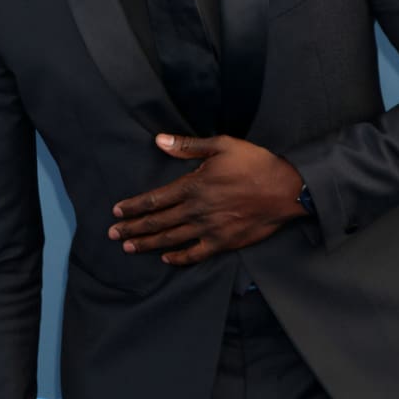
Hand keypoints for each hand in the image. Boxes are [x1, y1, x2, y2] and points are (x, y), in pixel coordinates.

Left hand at [108, 133, 304, 265]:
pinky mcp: (224, 242)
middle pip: (157, 223)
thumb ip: (187, 146)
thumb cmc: (254, 162)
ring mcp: (210, 229)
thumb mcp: (221, 145)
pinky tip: (167, 258)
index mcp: (193, 186)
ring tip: (130, 247)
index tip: (116, 211)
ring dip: (148, 244)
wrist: (285, 188)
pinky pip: (196, 253)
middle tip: (113, 234)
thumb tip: (158, 140)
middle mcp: (197, 210)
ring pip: (171, 239)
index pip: (154, 199)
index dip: (133, 206)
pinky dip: (179, 258)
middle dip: (133, 228)